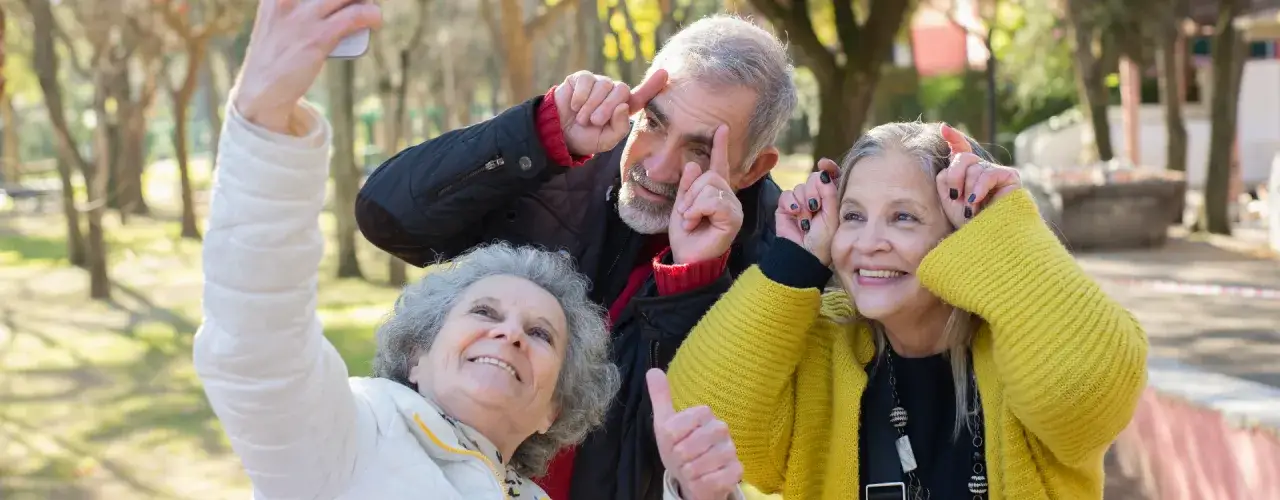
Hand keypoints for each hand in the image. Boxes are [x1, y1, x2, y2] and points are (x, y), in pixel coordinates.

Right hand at [232, 0, 381, 134]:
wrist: (262, 90)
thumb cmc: (274, 57)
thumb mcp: (276, 22)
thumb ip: (294, 8)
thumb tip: (327, 5)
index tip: (339, 3)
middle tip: (357, 3)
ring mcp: (303, 17)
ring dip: (364, 1)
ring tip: (368, 9)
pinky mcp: (319, 37)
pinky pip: (356, 16)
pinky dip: (372, 15)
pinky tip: (375, 21)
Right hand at [555, 69, 667, 155]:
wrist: (559, 133)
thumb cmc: (586, 137)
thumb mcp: (606, 140)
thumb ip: (619, 127)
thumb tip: (623, 106)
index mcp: (623, 108)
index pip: (641, 96)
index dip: (652, 85)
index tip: (664, 73)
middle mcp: (614, 93)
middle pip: (621, 90)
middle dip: (607, 107)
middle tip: (594, 121)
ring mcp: (599, 83)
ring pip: (603, 86)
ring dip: (591, 106)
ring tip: (582, 118)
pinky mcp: (582, 78)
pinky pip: (587, 81)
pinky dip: (580, 96)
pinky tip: (574, 106)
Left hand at [648, 369, 741, 499]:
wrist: (692, 477)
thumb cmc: (679, 448)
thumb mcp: (665, 424)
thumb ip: (660, 398)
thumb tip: (652, 370)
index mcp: (704, 415)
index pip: (685, 421)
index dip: (673, 437)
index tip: (673, 442)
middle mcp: (721, 429)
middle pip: (693, 443)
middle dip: (680, 456)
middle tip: (680, 459)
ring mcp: (731, 450)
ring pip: (704, 463)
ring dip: (690, 471)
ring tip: (689, 470)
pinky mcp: (737, 471)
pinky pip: (716, 479)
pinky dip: (702, 483)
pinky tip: (700, 480)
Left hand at [669, 125, 741, 264]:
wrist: (687, 258)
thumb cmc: (686, 235)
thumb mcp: (681, 205)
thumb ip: (687, 185)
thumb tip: (692, 163)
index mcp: (715, 193)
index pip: (719, 165)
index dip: (720, 146)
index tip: (721, 128)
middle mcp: (728, 197)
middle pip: (709, 175)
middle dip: (690, 193)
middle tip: (685, 213)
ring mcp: (733, 207)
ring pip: (710, 186)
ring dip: (692, 204)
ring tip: (690, 220)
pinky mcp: (733, 218)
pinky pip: (713, 200)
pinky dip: (697, 210)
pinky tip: (694, 223)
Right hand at [776, 159, 840, 264]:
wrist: (803, 254)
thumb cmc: (823, 240)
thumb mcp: (832, 216)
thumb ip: (830, 193)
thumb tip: (824, 173)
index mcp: (831, 199)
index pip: (831, 177)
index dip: (828, 168)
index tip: (824, 164)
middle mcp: (816, 198)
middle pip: (814, 178)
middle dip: (814, 191)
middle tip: (815, 206)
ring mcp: (800, 202)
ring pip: (800, 187)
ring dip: (803, 202)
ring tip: (806, 219)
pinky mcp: (786, 207)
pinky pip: (787, 194)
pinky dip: (791, 203)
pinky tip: (795, 214)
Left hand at [936, 124, 1021, 227]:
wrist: (984, 239)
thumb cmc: (966, 223)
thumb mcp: (948, 197)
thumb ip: (946, 175)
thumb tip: (953, 152)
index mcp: (966, 174)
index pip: (962, 150)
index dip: (954, 138)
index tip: (943, 128)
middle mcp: (982, 170)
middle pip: (963, 157)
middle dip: (954, 176)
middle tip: (956, 197)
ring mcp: (996, 172)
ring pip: (974, 166)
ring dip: (968, 190)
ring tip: (970, 209)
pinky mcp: (1010, 177)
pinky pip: (988, 173)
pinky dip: (979, 188)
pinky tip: (976, 201)